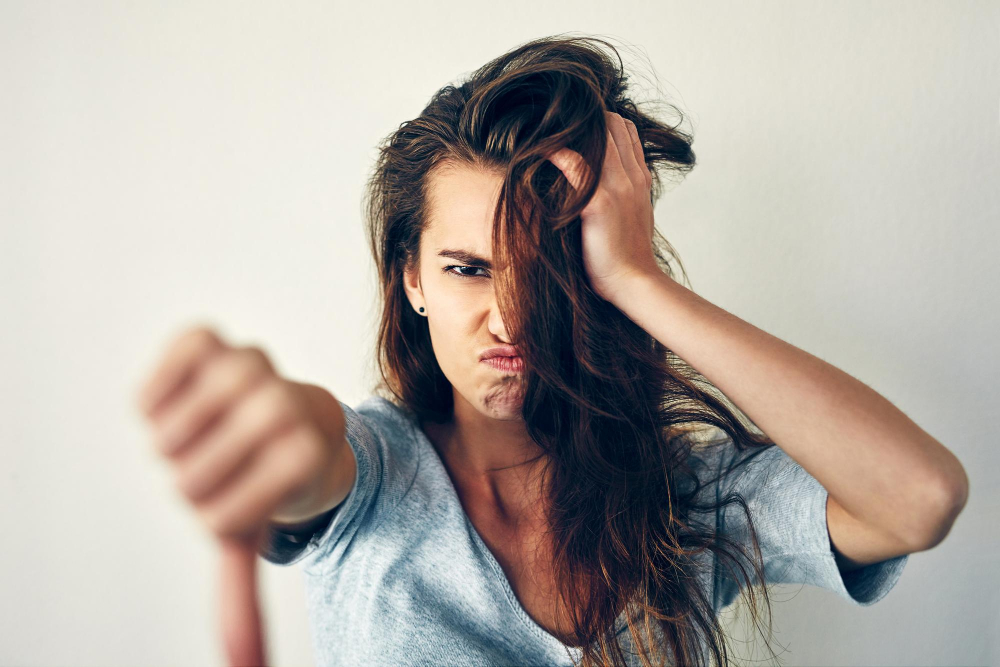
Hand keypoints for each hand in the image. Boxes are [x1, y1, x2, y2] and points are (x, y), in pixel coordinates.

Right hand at [136, 324, 347, 666]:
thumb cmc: (262, 478)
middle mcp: (287, 404)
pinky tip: (165, 403)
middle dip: (186, 486)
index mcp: (306, 455)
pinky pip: (174, 359)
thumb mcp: (254, 532)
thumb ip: (243, 593)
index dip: (216, 518)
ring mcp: (252, 365)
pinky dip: (157, 388)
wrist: (294, 418)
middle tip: (204, 472)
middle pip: (191, 476)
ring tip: (186, 442)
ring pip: (177, 425)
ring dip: (167, 446)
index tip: (235, 499)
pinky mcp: (215, 339)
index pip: (224, 518)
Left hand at [546, 110, 659, 303]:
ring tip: (542, 128)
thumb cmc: (626, 256)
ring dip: (570, 129)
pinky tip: (536, 152)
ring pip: (600, 135)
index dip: (601, 121)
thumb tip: (601, 185)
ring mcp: (619, 187)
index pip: (625, 129)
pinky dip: (554, 153)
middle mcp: (632, 176)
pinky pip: (575, 165)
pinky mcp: (601, 203)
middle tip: (552, 122)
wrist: (634, 284)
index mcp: (640, 178)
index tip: (575, 126)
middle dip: (585, 118)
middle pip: (613, 123)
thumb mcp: (631, 216)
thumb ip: (622, 194)